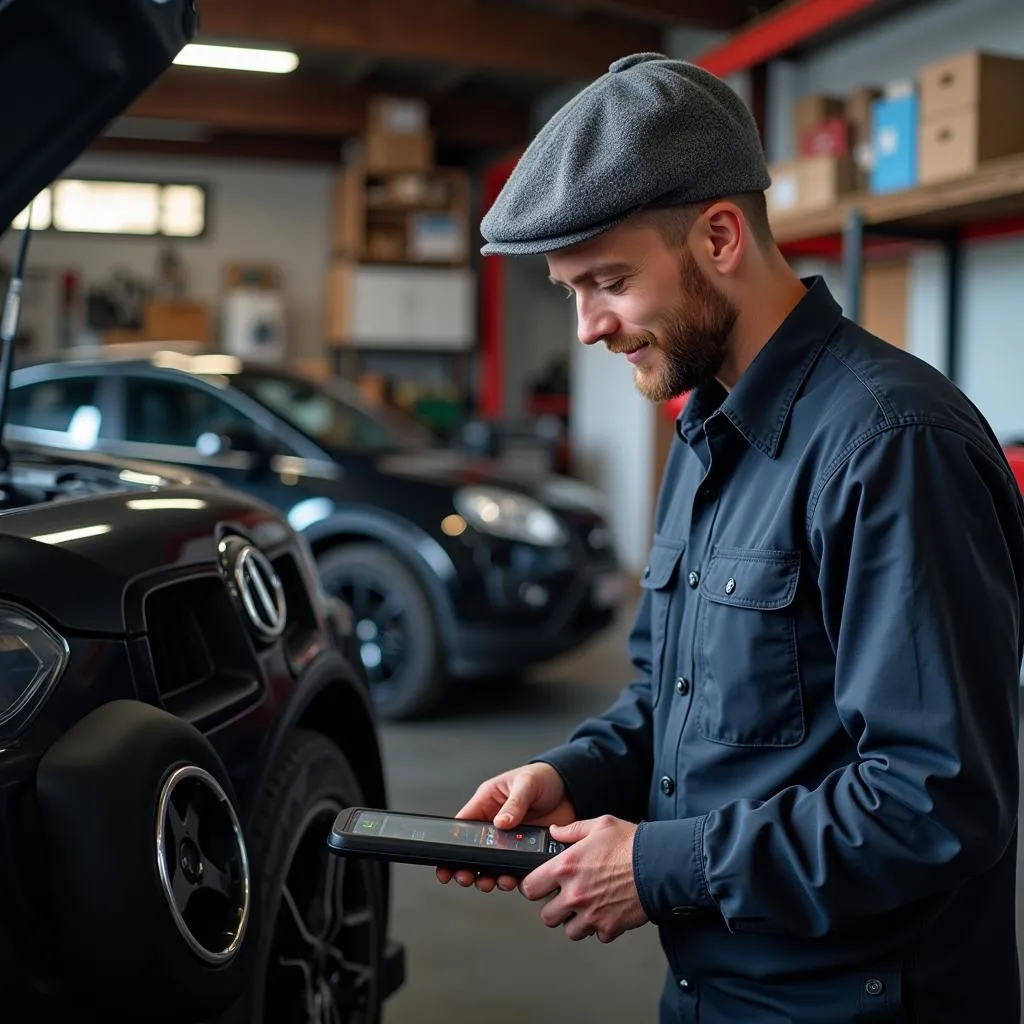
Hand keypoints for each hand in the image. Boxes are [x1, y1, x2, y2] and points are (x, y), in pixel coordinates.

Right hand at [436, 763, 574, 892]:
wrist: (571, 789)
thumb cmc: (542, 778)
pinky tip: (512, 881)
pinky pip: (514, 869)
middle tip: (466, 878)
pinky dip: (511, 878)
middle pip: (473, 852)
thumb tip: (500, 823)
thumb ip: (514, 803)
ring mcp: (510, 841)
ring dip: (488, 876)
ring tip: (490, 882)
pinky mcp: (526, 852)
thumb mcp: (526, 784)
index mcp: (487, 804)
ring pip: (491, 865)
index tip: (444, 864)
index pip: (463, 826)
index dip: (451, 845)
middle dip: (466, 868)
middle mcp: (495, 826)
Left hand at [520, 815, 647, 942]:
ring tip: (588, 906)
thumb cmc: (631, 844)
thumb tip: (555, 831)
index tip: (540, 885)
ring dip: (576, 921)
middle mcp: (574, 893)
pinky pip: (596, 935)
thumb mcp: (600, 825)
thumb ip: (572, 830)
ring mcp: (591, 914)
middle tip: (565, 898)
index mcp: (565, 867)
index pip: (529, 888)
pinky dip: (601, 927)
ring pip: (569, 931)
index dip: (534, 886)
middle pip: (546, 916)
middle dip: (554, 908)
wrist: (660, 865)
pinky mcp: (609, 927)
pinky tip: (608, 910)